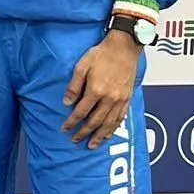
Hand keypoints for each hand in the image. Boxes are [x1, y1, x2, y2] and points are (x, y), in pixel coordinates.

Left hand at [62, 30, 140, 147]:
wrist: (124, 48)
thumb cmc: (101, 55)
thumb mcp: (81, 67)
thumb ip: (74, 87)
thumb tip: (66, 103)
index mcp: (96, 90)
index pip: (81, 112)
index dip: (72, 122)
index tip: (65, 129)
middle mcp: (110, 98)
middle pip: (95, 121)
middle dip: (84, 133)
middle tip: (75, 140)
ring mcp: (120, 99)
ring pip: (109, 123)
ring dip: (100, 136)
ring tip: (92, 145)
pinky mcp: (128, 98)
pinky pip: (121, 117)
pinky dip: (114, 128)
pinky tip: (109, 133)